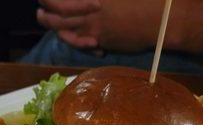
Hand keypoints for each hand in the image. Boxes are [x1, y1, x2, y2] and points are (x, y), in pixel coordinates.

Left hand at [37, 0, 187, 51]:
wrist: (163, 20)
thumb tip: (92, 1)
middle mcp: (90, 9)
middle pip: (57, 12)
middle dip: (44, 11)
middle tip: (39, 11)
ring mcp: (93, 27)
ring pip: (64, 30)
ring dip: (52, 27)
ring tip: (48, 23)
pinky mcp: (101, 41)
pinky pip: (81, 43)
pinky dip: (76, 41)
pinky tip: (75, 37)